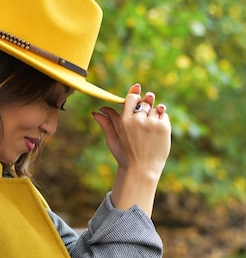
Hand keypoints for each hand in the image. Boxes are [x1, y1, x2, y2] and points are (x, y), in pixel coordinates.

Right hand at [92, 83, 171, 214]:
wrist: (142, 170)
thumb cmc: (125, 156)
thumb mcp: (112, 140)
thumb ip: (106, 124)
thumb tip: (95, 113)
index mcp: (124, 120)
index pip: (131, 98)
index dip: (135, 92)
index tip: (138, 87)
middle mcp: (138, 119)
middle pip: (144, 101)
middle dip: (145, 105)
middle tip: (145, 117)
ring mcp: (152, 122)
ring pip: (155, 108)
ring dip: (153, 114)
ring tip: (149, 130)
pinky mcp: (163, 127)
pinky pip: (163, 115)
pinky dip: (161, 119)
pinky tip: (156, 131)